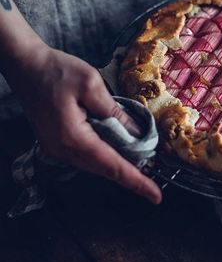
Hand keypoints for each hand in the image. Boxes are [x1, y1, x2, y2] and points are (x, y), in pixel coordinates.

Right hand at [7, 44, 161, 203]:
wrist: (25, 65)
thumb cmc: (57, 70)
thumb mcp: (92, 85)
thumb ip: (115, 112)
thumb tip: (137, 134)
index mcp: (73, 138)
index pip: (112, 166)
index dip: (136, 182)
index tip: (156, 196)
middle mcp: (62, 150)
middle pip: (103, 169)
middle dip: (131, 173)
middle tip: (155, 173)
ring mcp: (56, 148)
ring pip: (94, 164)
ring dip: (117, 164)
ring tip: (142, 161)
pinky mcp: (55, 142)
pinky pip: (85, 156)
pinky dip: (104, 154)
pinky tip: (118, 147)